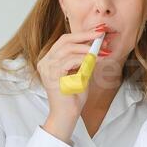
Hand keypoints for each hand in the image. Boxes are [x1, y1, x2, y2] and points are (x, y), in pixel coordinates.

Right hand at [36, 27, 107, 141]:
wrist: (67, 114)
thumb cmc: (73, 96)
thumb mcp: (80, 72)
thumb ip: (84, 59)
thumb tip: (97, 45)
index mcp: (49, 60)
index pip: (64, 41)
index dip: (81, 35)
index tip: (97, 32)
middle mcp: (45, 62)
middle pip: (65, 40)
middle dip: (84, 36)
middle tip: (100, 35)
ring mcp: (46, 68)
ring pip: (68, 48)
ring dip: (87, 48)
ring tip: (100, 51)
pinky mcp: (52, 75)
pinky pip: (70, 60)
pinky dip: (84, 59)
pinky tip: (94, 60)